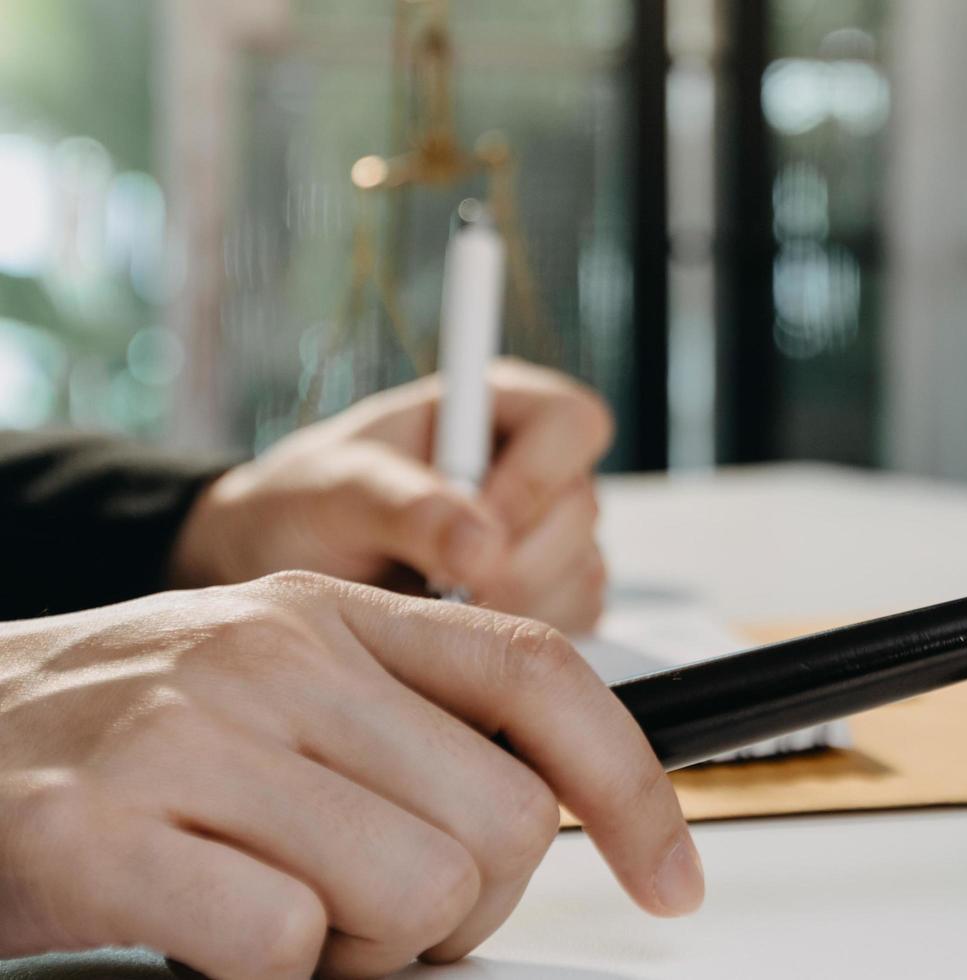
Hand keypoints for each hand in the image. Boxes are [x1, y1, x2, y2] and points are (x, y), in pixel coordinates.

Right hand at [0, 572, 696, 978]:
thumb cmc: (109, 744)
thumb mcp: (266, 689)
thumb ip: (402, 725)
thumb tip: (548, 809)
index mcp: (331, 615)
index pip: (543, 678)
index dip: (633, 791)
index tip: (674, 878)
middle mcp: (269, 655)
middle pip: (498, 825)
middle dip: (460, 907)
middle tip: (366, 916)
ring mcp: (185, 739)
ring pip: (411, 893)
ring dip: (360, 949)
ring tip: (273, 916)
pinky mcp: (102, 835)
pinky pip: (284, 946)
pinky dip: (262, 972)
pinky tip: (199, 932)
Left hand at [174, 359, 616, 630]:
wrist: (274, 574)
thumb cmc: (299, 509)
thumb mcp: (332, 493)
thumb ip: (404, 508)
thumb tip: (485, 548)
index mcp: (496, 409)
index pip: (572, 421)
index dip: (533, 479)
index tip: (466, 528)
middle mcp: (536, 466)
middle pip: (580, 513)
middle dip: (508, 566)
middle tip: (430, 588)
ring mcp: (549, 535)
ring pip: (581, 579)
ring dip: (506, 611)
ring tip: (426, 606)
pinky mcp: (551, 597)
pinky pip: (571, 626)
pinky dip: (509, 645)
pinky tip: (450, 629)